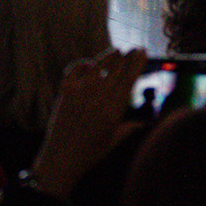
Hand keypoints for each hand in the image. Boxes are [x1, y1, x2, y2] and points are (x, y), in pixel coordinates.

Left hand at [32, 47, 146, 198]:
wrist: (62, 157)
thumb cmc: (91, 152)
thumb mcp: (114, 141)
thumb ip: (129, 127)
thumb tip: (143, 122)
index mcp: (113, 109)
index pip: (129, 80)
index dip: (137, 64)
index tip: (143, 52)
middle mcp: (98, 97)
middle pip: (116, 71)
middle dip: (127, 57)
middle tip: (135, 48)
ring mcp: (79, 93)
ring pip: (97, 67)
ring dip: (108, 57)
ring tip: (117, 50)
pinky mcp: (65, 92)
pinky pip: (74, 71)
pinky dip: (82, 65)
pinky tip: (89, 63)